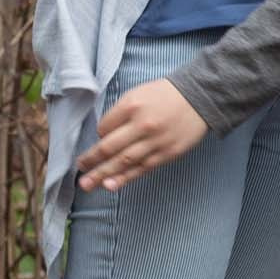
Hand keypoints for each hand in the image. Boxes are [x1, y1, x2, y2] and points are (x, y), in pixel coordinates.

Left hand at [77, 78, 208, 189]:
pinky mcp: (166, 154)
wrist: (200, 98)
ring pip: (123, 162)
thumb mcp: (139, 93)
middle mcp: (142, 124)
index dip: (99, 135)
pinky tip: (110, 185)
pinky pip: (141, 168)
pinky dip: (125, 178)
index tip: (100, 139)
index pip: (105, 127)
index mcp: (132, 105)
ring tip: (87, 184)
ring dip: (102, 174)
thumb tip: (105, 135)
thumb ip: (121, 112)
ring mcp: (155, 141)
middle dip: (91, 160)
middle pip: (109, 147)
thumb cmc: (166, 95)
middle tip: (79, 169)